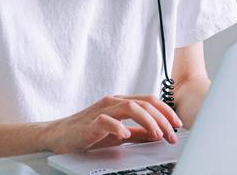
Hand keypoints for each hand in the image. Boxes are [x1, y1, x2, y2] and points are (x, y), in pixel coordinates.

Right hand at [41, 95, 182, 153]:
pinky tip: (126, 136)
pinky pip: (106, 121)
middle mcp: (113, 102)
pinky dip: (119, 128)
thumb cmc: (87, 133)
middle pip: (144, 103)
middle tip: (172, 135)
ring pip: (130, 108)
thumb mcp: (119, 134)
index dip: (166, 112)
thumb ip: (138, 133)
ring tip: (157, 135)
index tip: (178, 125)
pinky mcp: (89, 123)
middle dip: (162, 119)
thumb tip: (159, 134)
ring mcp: (101, 111)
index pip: (149, 101)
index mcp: (121, 103)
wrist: (58, 135)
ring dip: (148, 121)